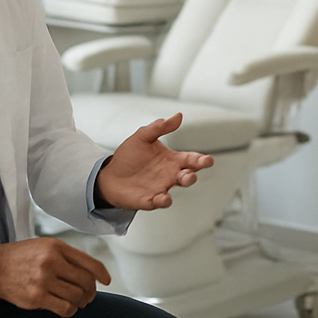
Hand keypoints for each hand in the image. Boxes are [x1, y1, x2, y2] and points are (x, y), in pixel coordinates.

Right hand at [0, 236, 110, 316]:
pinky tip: (67, 308)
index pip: (89, 262)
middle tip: (89, 295)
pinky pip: (64, 308)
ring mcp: (43, 281)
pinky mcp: (36, 298)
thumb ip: (67, 256)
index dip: (101, 273)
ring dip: (82, 302)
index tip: (106, 280)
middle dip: (91, 291)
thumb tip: (92, 272)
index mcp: (56, 247)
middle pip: (85, 282)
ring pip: (77, 296)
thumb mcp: (46, 246)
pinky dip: (71, 311)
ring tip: (79, 302)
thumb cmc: (22, 257)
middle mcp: (51, 262)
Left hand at [96, 113, 213, 209]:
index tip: (207, 160)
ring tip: (184, 179)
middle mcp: (169, 175)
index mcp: (171, 160)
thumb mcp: (143, 137)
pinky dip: (163, 201)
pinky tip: (163, 198)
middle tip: (191, 172)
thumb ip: (159, 127)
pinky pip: (158, 202)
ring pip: (176, 190)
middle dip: (192, 174)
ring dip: (182, 185)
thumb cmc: (129, 157)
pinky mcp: (148, 200)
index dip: (201, 160)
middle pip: (188, 175)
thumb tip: (178, 116)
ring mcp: (160, 188)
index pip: (191, 159)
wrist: (109, 174)